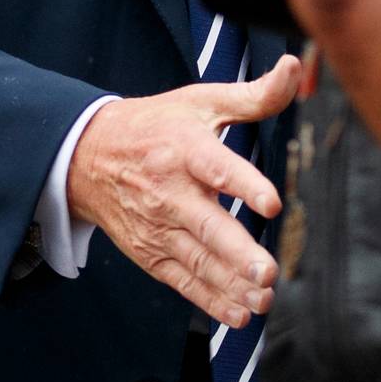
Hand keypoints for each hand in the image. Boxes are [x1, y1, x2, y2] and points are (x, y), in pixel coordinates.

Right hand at [66, 58, 301, 327]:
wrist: (87, 157)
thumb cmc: (157, 125)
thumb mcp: (201, 101)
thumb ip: (253, 95)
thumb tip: (293, 66)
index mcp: (184, 148)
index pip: (216, 167)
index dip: (244, 184)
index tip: (272, 203)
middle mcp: (169, 191)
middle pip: (205, 224)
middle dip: (237, 252)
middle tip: (268, 272)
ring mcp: (157, 226)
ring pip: (196, 260)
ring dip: (230, 283)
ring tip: (263, 297)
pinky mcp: (150, 252)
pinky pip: (182, 280)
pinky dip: (209, 300)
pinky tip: (238, 315)